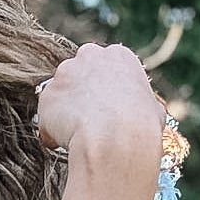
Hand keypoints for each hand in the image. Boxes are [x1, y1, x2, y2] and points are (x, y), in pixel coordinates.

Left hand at [36, 43, 166, 199]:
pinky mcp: (47, 95)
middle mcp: (89, 56)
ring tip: (76, 136)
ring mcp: (65, 73)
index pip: (104, 68)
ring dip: (64, 111)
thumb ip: (142, 104)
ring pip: (60, 93)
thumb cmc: (140, 127)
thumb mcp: (153, 110)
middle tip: (86, 120)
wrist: (114, 139)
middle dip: (79, 94)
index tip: (104, 107)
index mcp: (119, 56)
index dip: (102, 90)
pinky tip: (64, 143)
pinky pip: (46, 115)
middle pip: (78, 73)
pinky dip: (51, 130)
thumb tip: (146, 115)